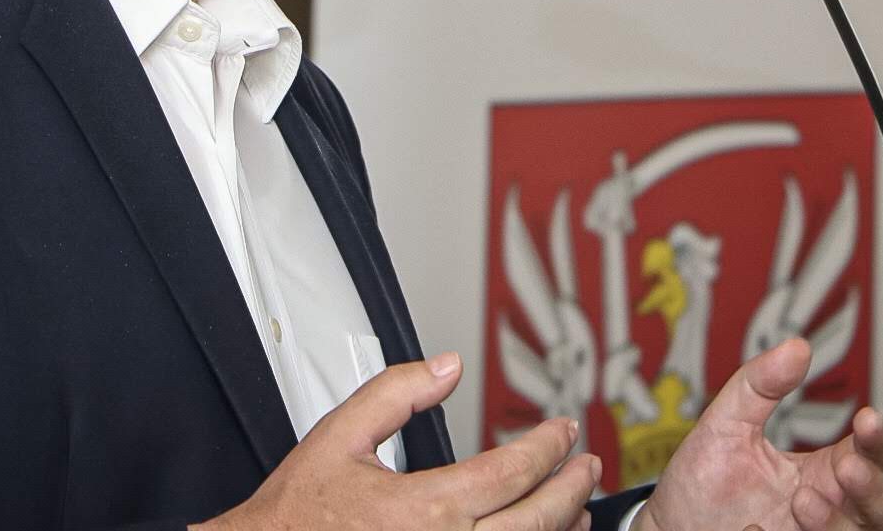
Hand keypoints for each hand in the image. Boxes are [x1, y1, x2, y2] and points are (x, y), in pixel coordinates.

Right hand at [199, 351, 602, 530]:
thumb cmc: (295, 517)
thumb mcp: (339, 436)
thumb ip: (396, 393)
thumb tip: (446, 367)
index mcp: (422, 508)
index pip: (511, 472)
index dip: (548, 447)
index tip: (562, 431)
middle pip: (536, 521)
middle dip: (572, 488)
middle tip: (587, 464)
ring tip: (578, 508)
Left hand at [634, 338, 882, 530]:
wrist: (670, 527)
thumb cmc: (702, 482)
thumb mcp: (726, 425)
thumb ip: (759, 386)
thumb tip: (798, 347)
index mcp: (821, 472)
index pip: (869, 454)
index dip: (878, 438)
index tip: (867, 418)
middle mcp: (827, 509)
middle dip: (874, 488)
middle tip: (848, 466)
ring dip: (841, 521)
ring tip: (803, 500)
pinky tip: (769, 526)